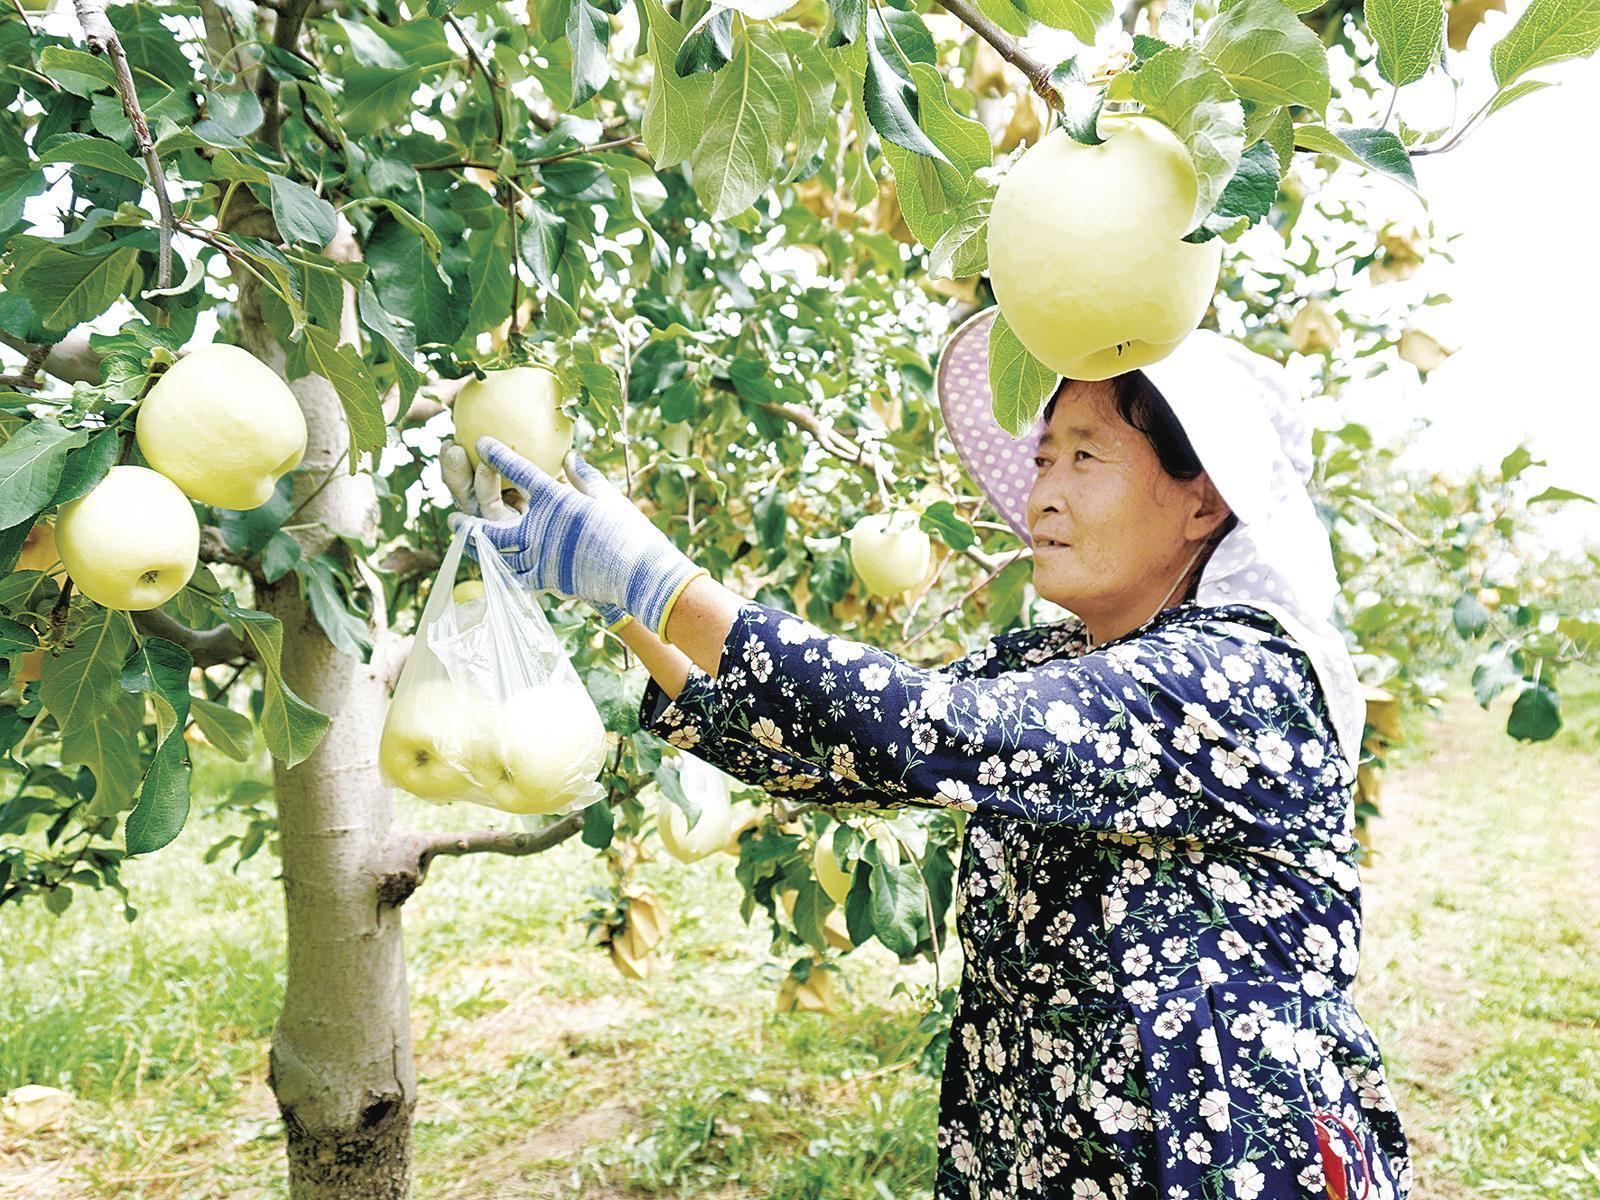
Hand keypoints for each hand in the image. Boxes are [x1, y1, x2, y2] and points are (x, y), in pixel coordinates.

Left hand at [447, 436, 705, 639]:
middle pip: (492, 523)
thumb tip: (570, 457)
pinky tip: (492, 570)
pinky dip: (501, 574)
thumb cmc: (628, 530)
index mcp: (556, 500)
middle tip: (453, 517)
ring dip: (478, 548)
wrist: (639, 572)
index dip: (498, 455)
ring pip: (497, 554)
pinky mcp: (546, 580)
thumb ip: (585, 476)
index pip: (519, 471)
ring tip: (467, 545)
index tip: (481, 443)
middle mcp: (540, 528)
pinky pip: (515, 578)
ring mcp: (540, 557)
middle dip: (469, 521)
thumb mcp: (607, 497)